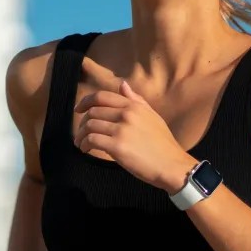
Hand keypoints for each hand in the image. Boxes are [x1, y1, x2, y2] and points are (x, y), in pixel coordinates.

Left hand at [74, 80, 198, 192]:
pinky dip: (85, 144)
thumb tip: (122, 85)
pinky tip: (86, 150)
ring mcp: (122, 129)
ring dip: (81, 135)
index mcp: (134, 106)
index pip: (102, 96)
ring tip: (81, 143)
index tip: (78, 110)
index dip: (86, 101)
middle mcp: (127, 114)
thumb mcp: (152, 116)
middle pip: (93, 111)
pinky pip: (92, 140)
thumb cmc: (163, 144)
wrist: (172, 165)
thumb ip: (136, 100)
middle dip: (83, 123)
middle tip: (81, 133)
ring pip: (90, 125)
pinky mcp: (118, 146)